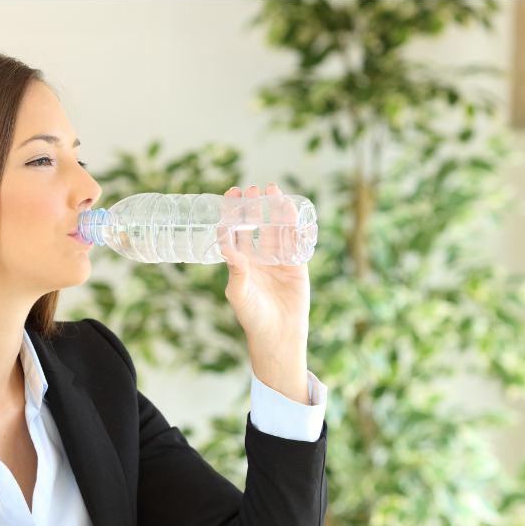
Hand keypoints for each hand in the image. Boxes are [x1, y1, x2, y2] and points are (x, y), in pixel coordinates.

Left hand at [221, 183, 310, 404]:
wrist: (280, 336)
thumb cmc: (253, 317)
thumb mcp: (239, 295)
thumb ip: (236, 273)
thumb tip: (228, 250)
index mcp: (239, 263)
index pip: (233, 232)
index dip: (231, 214)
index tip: (231, 195)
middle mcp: (257, 258)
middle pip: (254, 225)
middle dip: (253, 207)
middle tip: (252, 189)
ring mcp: (277, 259)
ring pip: (275, 228)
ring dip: (274, 209)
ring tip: (272, 188)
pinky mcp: (296, 264)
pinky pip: (295, 240)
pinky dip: (295, 224)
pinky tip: (293, 207)